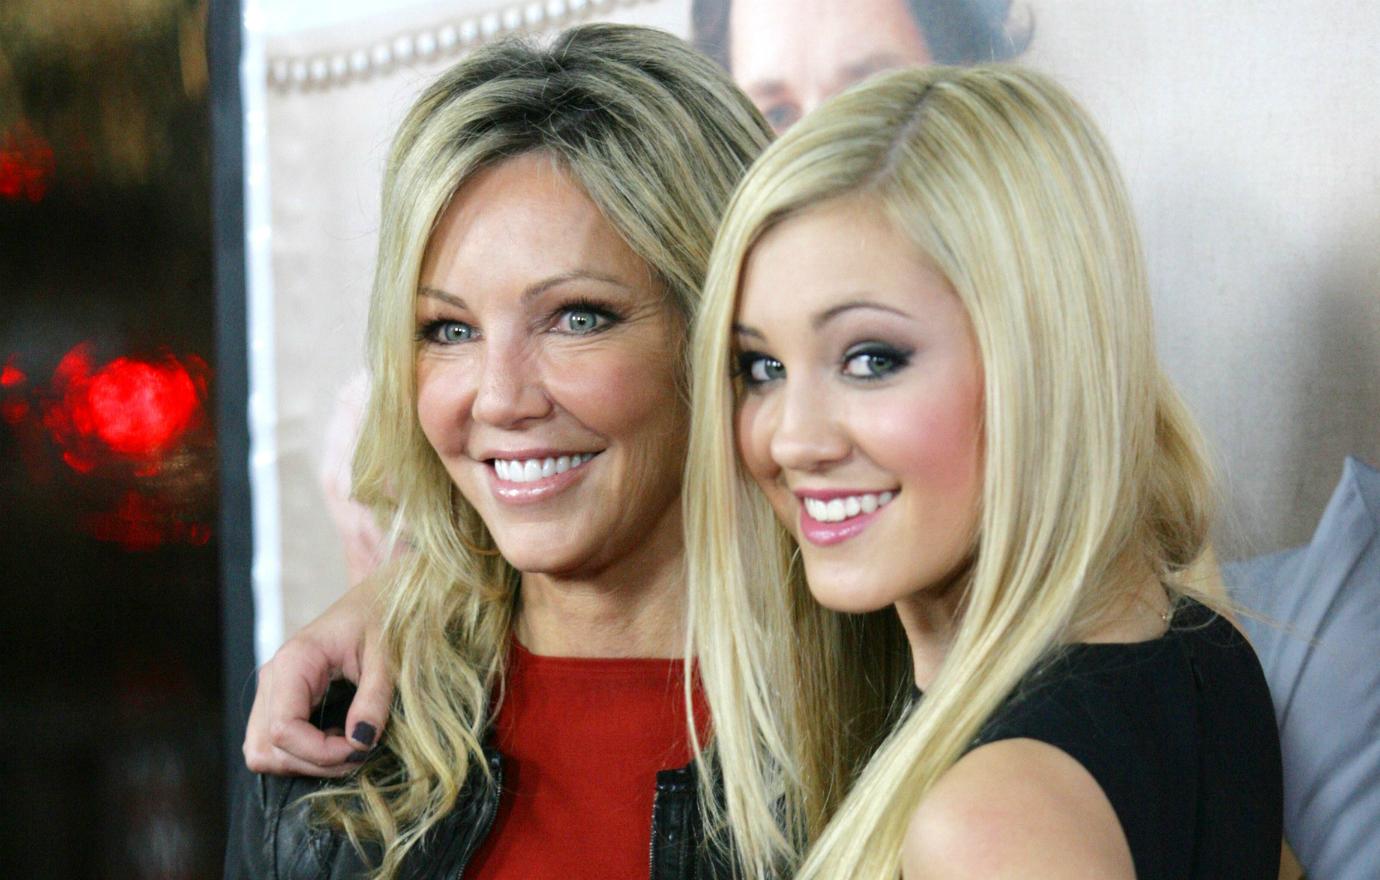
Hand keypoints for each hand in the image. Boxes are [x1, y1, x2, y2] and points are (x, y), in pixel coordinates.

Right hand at [242, 573, 393, 775]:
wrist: (374, 599)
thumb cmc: (382, 619)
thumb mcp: (388, 656)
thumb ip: (374, 698)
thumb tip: (360, 742)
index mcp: (294, 661)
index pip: (282, 729)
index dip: (319, 753)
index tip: (359, 749)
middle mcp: (272, 678)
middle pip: (265, 748)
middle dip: (313, 763)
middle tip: (357, 752)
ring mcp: (271, 692)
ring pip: (263, 752)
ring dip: (305, 764)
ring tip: (347, 748)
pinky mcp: (279, 702)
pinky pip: (273, 744)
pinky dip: (301, 755)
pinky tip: (335, 741)